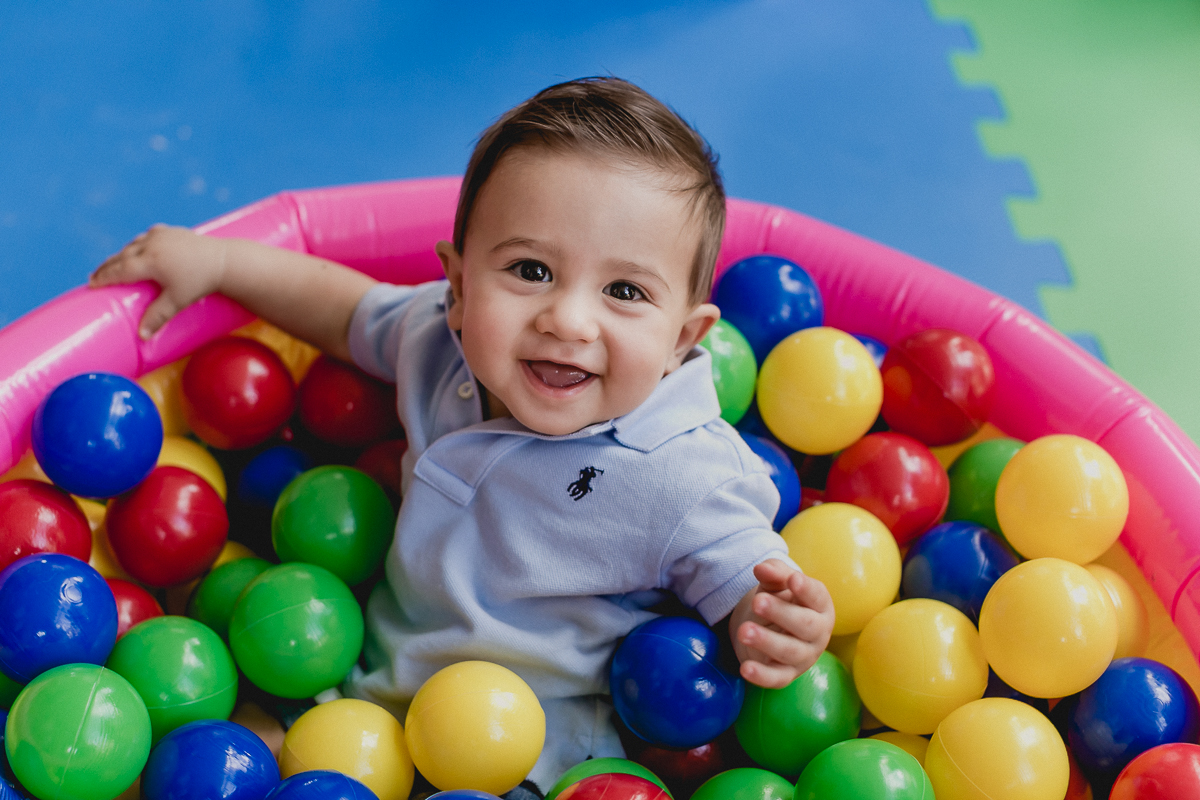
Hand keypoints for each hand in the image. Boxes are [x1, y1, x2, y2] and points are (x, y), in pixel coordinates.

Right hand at [90, 224, 229, 338]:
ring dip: (121, 255)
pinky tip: (135, 250)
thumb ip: (158, 317)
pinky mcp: (169, 231)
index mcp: (149, 261)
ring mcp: (160, 235)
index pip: (119, 270)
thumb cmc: (200, 282)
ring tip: (111, 265)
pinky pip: (147, 238)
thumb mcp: (177, 301)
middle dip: (107, 267)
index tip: (90, 284)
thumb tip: (142, 336)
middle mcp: (151, 245)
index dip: (103, 277)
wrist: (223, 260)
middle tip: (94, 277)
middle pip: (121, 257)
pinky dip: (137, 245)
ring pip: (133, 245)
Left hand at [730, 558, 834, 687]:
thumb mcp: (777, 583)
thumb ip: (773, 573)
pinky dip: (762, 676)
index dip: (806, 589)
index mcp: (820, 605)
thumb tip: (761, 568)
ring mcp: (804, 656)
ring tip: (744, 631)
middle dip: (781, 613)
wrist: (769, 628)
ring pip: (789, 651)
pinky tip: (745, 669)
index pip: (817, 596)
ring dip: (767, 641)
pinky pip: (776, 678)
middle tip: (757, 602)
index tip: (793, 579)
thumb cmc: (780, 601)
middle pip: (805, 625)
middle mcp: (817, 632)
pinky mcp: (787, 675)